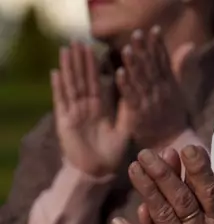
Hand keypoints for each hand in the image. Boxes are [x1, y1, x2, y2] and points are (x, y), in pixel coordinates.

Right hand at [51, 42, 129, 176]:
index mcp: (101, 109)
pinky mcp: (65, 123)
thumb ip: (128, 112)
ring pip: (71, 86)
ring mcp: (74, 114)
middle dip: (80, 61)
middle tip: (78, 41)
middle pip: (82, 80)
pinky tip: (56, 73)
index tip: (94, 48)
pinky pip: (61, 102)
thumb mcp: (125, 130)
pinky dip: (58, 88)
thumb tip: (136, 94)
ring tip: (66, 50)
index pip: (97, 83)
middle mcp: (86, 109)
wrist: (100, 173)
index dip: (95, 67)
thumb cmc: (114, 154)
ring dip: (68, 69)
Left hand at [115, 27, 193, 150]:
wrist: (172, 143)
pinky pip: (130, 99)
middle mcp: (161, 92)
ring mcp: (150, 104)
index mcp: (170, 85)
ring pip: (140, 82)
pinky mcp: (138, 115)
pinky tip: (119, 73)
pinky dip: (125, 86)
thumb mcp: (180, 89)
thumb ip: (180, 67)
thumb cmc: (174, 116)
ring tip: (126, 50)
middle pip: (151, 69)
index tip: (154, 30)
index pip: (164, 62)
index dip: (159, 46)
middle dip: (144, 51)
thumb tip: (189, 45)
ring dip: (134, 66)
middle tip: (137, 35)